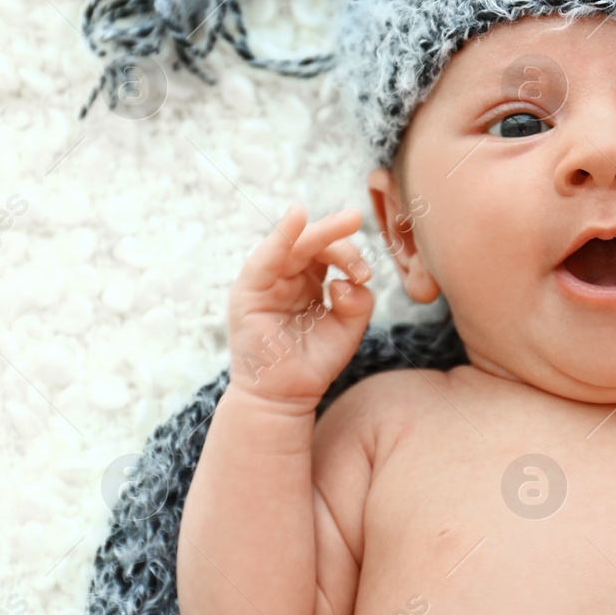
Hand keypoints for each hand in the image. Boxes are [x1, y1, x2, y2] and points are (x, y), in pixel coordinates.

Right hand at [226, 202, 373, 408]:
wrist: (284, 397)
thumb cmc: (314, 364)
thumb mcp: (348, 329)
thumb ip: (357, 302)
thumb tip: (345, 282)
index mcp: (308, 282)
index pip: (327, 253)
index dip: (349, 252)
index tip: (367, 272)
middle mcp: (285, 277)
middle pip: (312, 243)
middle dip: (337, 234)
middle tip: (357, 220)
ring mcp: (265, 282)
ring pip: (293, 244)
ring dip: (320, 232)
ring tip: (347, 222)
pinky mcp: (248, 290)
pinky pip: (265, 258)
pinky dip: (281, 237)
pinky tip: (297, 217)